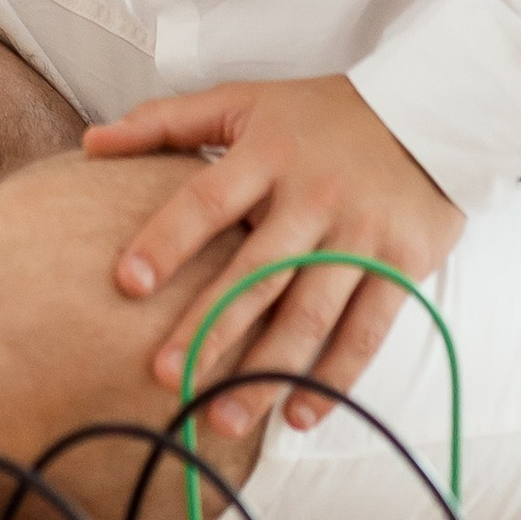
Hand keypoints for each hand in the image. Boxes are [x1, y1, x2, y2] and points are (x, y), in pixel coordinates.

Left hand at [83, 74, 460, 437]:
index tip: (127, 283)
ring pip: (309, 314)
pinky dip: (333, 376)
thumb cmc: (320, 114)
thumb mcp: (244, 101)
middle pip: (256, 272)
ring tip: (222, 418)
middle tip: (166, 377)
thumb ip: (167, 122)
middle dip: (210, 328)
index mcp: (268, 153)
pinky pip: (366, 330)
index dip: (167, 240)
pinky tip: (297, 415)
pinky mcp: (403, 264)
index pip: (207, 200)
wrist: (429, 114)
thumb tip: (91, 143)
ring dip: (266, 371)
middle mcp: (314, 196)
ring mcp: (361, 234)